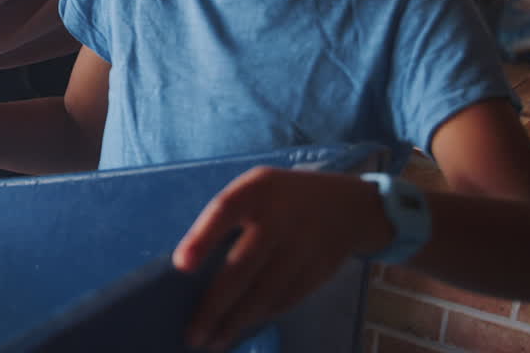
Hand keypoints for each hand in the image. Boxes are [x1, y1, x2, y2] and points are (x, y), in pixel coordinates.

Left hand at [172, 167, 388, 350]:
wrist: (347, 205)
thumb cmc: (280, 200)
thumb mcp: (256, 190)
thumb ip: (228, 219)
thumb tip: (191, 270)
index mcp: (257, 190)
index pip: (224, 211)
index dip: (202, 238)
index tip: (182, 266)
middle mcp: (281, 218)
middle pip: (243, 266)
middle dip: (215, 306)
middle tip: (193, 335)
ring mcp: (304, 246)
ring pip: (265, 292)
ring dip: (236, 322)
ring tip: (212, 342)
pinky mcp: (320, 270)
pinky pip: (286, 300)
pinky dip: (261, 317)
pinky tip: (241, 329)